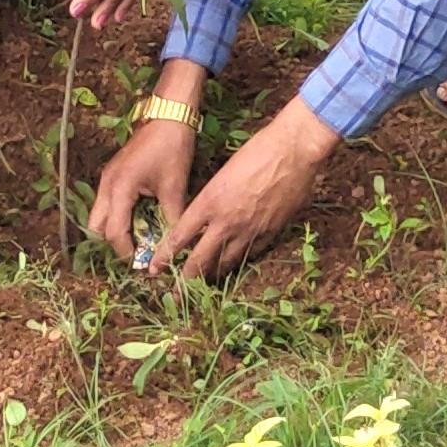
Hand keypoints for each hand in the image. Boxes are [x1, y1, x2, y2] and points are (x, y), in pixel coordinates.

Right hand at [86, 113, 198, 261]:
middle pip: (97, 227)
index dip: (127, 253)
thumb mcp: (174, 188)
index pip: (114, 233)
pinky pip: (107, 203)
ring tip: (140, 238)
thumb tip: (173, 246)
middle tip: (137, 253)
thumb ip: (171, 220)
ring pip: (100, 215)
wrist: (169, 114)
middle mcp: (106, 185)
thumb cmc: (172, 149)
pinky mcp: (113, 174)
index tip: (143, 266)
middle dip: (114, 244)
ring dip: (116, 229)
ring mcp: (107, 178)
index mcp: (119, 189)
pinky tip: (140, 219)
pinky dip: (119, 216)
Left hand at [158, 104, 335, 279]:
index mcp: (209, 202)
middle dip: (185, 281)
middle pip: (199, 260)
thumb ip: (212, 199)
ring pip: (225, 264)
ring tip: (203, 283)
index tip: (154, 270)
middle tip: (175, 296)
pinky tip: (234, 264)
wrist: (292, 150)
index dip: (165, 257)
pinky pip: (249, 256)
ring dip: (212, 275)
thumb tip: (204, 216)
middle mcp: (226, 222)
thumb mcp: (223, 173)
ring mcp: (249, 230)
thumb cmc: (256, 150)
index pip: (179, 237)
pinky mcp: (270, 233)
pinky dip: (238, 262)